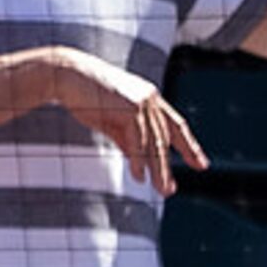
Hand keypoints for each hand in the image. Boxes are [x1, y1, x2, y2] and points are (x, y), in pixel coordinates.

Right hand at [43, 48, 206, 194]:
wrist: (66, 76)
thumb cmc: (84, 96)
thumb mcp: (110, 122)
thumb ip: (127, 140)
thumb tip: (140, 163)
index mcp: (149, 99)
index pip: (175, 125)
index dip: (189, 146)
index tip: (200, 163)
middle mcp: (151, 99)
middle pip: (165, 138)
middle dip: (168, 166)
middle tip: (171, 190)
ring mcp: (142, 102)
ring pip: (155, 142)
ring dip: (158, 169)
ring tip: (161, 190)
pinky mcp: (130, 108)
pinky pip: (138, 141)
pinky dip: (140, 161)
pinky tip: (140, 177)